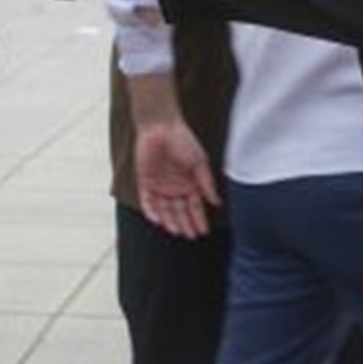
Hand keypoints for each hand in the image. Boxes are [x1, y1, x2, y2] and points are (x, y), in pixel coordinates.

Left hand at [134, 118, 220, 239]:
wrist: (161, 126)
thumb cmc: (183, 140)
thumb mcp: (199, 163)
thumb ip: (206, 184)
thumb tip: (216, 202)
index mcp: (190, 183)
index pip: (195, 206)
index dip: (199, 219)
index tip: (203, 231)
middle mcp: (175, 187)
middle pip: (180, 211)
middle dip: (186, 224)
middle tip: (190, 236)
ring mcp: (160, 185)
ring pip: (165, 209)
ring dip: (170, 221)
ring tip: (176, 231)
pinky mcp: (145, 181)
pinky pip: (147, 201)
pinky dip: (152, 211)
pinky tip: (158, 221)